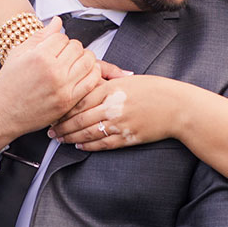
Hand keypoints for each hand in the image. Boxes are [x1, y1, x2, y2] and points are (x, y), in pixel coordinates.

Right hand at [0, 18, 104, 154]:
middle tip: (64, 54)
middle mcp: (53, 71)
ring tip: (75, 62)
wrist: (2, 113)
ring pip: (88, 62)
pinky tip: (83, 74)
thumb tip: (58, 21)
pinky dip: (92, 74)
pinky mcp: (68, 102)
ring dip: (84, 58)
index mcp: (39, 56)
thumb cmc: (8, 83)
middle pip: (77, 48)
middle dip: (72, 48)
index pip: (62, 37)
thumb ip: (40, 36)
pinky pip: (92, 82)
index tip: (53, 47)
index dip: (58, 40)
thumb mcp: (18, 54)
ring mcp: (63, 88)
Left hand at [48, 74, 184, 151]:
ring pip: (88, 133)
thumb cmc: (155, 90)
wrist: (177, 107)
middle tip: (50, 130)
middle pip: (79, 118)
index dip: (63, 108)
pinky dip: (88, 145)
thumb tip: (86, 86)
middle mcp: (113, 106)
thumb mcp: (128, 81)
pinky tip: (79, 145)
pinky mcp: (127, 137)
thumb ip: (107, 84)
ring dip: (71, 137)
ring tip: (60, 139)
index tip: (53, 112)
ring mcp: (120, 123)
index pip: (80, 100)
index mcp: (112, 89)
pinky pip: (102, 143)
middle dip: (62, 126)